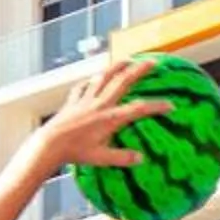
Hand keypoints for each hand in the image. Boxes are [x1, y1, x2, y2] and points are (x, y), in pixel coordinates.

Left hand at [31, 56, 171, 172]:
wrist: (49, 144)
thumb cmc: (75, 153)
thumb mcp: (102, 158)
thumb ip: (122, 157)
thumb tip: (141, 158)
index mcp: (110, 118)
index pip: (139, 109)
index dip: (156, 106)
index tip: (171, 105)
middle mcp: (100, 104)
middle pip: (123, 81)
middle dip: (140, 70)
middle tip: (152, 62)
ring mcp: (85, 100)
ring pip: (104, 77)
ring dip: (117, 66)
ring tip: (127, 60)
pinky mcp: (73, 101)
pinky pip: (83, 86)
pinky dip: (90, 81)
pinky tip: (92, 80)